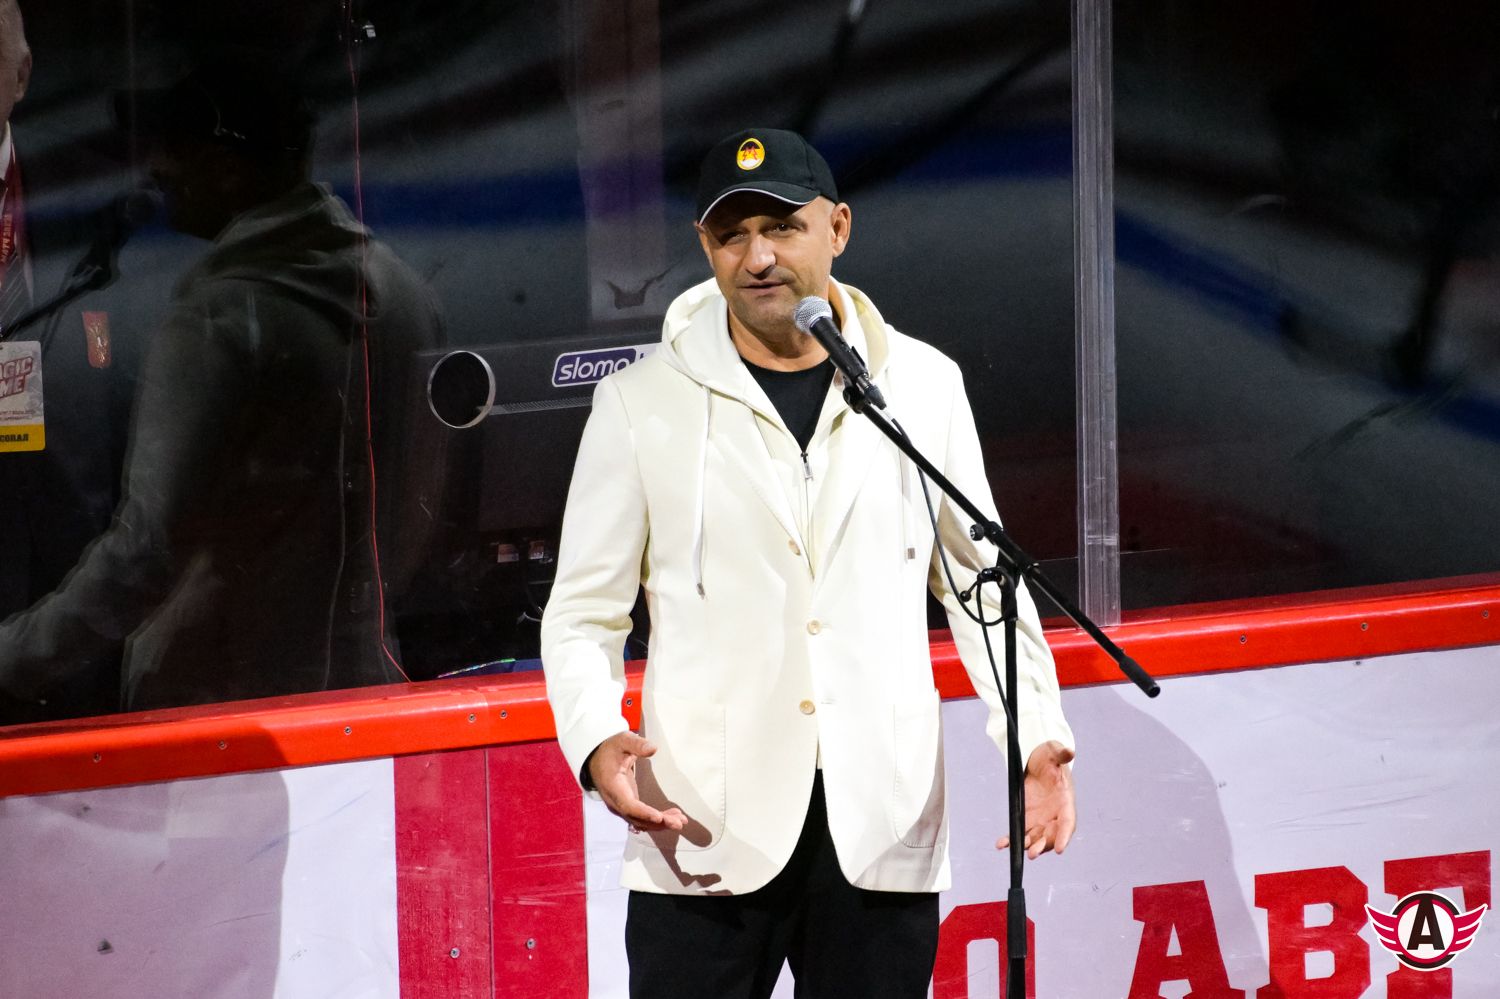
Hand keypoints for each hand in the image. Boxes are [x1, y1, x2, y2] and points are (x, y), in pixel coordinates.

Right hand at [587, 731, 686, 833]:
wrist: (596, 758)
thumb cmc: (611, 749)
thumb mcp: (622, 740)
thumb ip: (636, 744)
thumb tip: (653, 749)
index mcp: (612, 786)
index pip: (627, 804)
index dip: (643, 812)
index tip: (659, 817)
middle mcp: (615, 801)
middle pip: (636, 817)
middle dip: (658, 822)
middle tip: (678, 823)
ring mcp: (621, 806)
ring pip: (640, 821)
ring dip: (661, 823)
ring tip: (681, 820)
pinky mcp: (628, 807)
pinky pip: (642, 818)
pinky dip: (658, 820)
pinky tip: (674, 817)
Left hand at [996, 740, 1075, 859]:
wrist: (1037, 761)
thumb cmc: (1049, 757)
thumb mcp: (1053, 751)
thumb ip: (1060, 754)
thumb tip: (1069, 752)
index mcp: (1065, 801)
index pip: (1068, 822)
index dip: (1064, 836)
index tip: (1060, 849)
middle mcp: (1055, 814)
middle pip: (1051, 835)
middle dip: (1043, 846)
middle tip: (1033, 854)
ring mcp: (1041, 818)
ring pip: (1036, 838)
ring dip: (1029, 846)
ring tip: (1018, 851)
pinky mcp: (1027, 818)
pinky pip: (1020, 832)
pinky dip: (1012, 839)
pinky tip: (1002, 844)